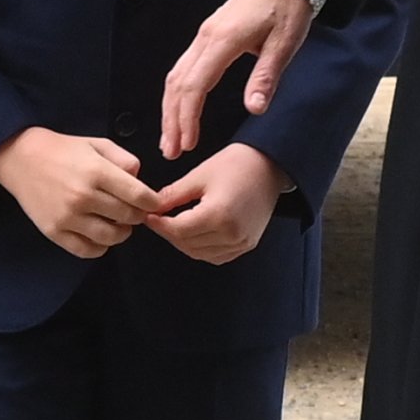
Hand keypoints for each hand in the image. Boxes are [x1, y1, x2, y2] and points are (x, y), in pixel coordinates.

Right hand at [0, 127, 161, 258]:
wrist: (23, 159)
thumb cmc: (65, 149)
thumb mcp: (98, 144)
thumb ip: (124, 160)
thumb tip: (141, 181)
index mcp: (97, 171)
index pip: (138, 195)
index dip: (152, 202)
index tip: (155, 203)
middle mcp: (84, 197)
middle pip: (127, 217)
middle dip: (138, 215)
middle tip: (136, 211)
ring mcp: (68, 217)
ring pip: (110, 237)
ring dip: (122, 232)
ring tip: (120, 223)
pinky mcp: (55, 232)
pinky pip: (87, 250)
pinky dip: (100, 247)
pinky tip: (101, 234)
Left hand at [145, 143, 290, 264]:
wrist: (270, 164)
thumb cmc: (238, 163)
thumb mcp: (201, 174)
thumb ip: (174, 194)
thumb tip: (153, 205)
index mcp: (218, 214)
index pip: (178, 230)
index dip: (160, 225)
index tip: (148, 216)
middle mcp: (231, 233)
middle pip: (187, 244)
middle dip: (169, 233)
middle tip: (159, 219)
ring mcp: (241, 242)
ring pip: (200, 253)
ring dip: (184, 242)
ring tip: (175, 225)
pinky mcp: (247, 244)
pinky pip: (216, 255)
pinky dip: (201, 248)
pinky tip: (195, 233)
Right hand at [160, 0, 313, 159]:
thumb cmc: (287, 8)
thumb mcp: (284, 43)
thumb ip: (266, 76)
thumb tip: (254, 110)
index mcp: (223, 40)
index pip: (195, 85)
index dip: (188, 118)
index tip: (187, 144)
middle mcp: (206, 37)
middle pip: (178, 83)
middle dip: (171, 119)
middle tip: (171, 151)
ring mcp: (204, 34)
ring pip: (176, 75)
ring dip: (171, 108)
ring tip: (171, 138)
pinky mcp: (208, 34)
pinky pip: (184, 66)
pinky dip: (178, 92)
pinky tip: (180, 109)